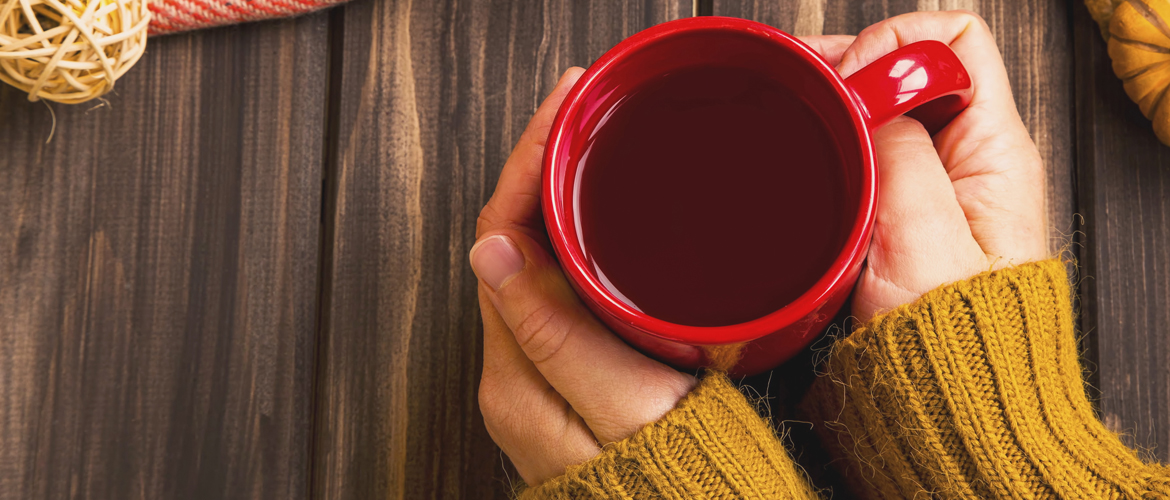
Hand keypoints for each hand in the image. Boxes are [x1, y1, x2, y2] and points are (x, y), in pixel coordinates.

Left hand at [471, 68, 695, 486]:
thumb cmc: (674, 481)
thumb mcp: (620, 409)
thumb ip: (556, 336)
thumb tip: (492, 250)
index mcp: (516, 372)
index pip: (502, 236)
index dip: (529, 162)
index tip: (567, 107)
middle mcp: (515, 371)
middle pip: (512, 239)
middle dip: (542, 163)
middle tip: (584, 105)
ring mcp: (542, 374)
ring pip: (536, 259)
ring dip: (557, 194)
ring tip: (592, 139)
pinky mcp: (574, 375)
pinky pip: (562, 287)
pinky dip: (578, 235)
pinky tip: (607, 213)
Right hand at [813, 10, 1047, 321]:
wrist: (943, 404)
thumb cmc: (946, 342)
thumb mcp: (922, 237)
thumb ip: (898, 151)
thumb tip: (865, 94)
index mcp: (993, 151)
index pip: (956, 44)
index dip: (897, 47)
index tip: (850, 83)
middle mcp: (968, 158)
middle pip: (914, 67)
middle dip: (855, 66)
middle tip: (806, 85)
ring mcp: (935, 184)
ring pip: (885, 108)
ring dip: (841, 104)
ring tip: (799, 111)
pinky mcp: (903, 211)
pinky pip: (869, 150)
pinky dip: (834, 141)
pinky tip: (806, 151)